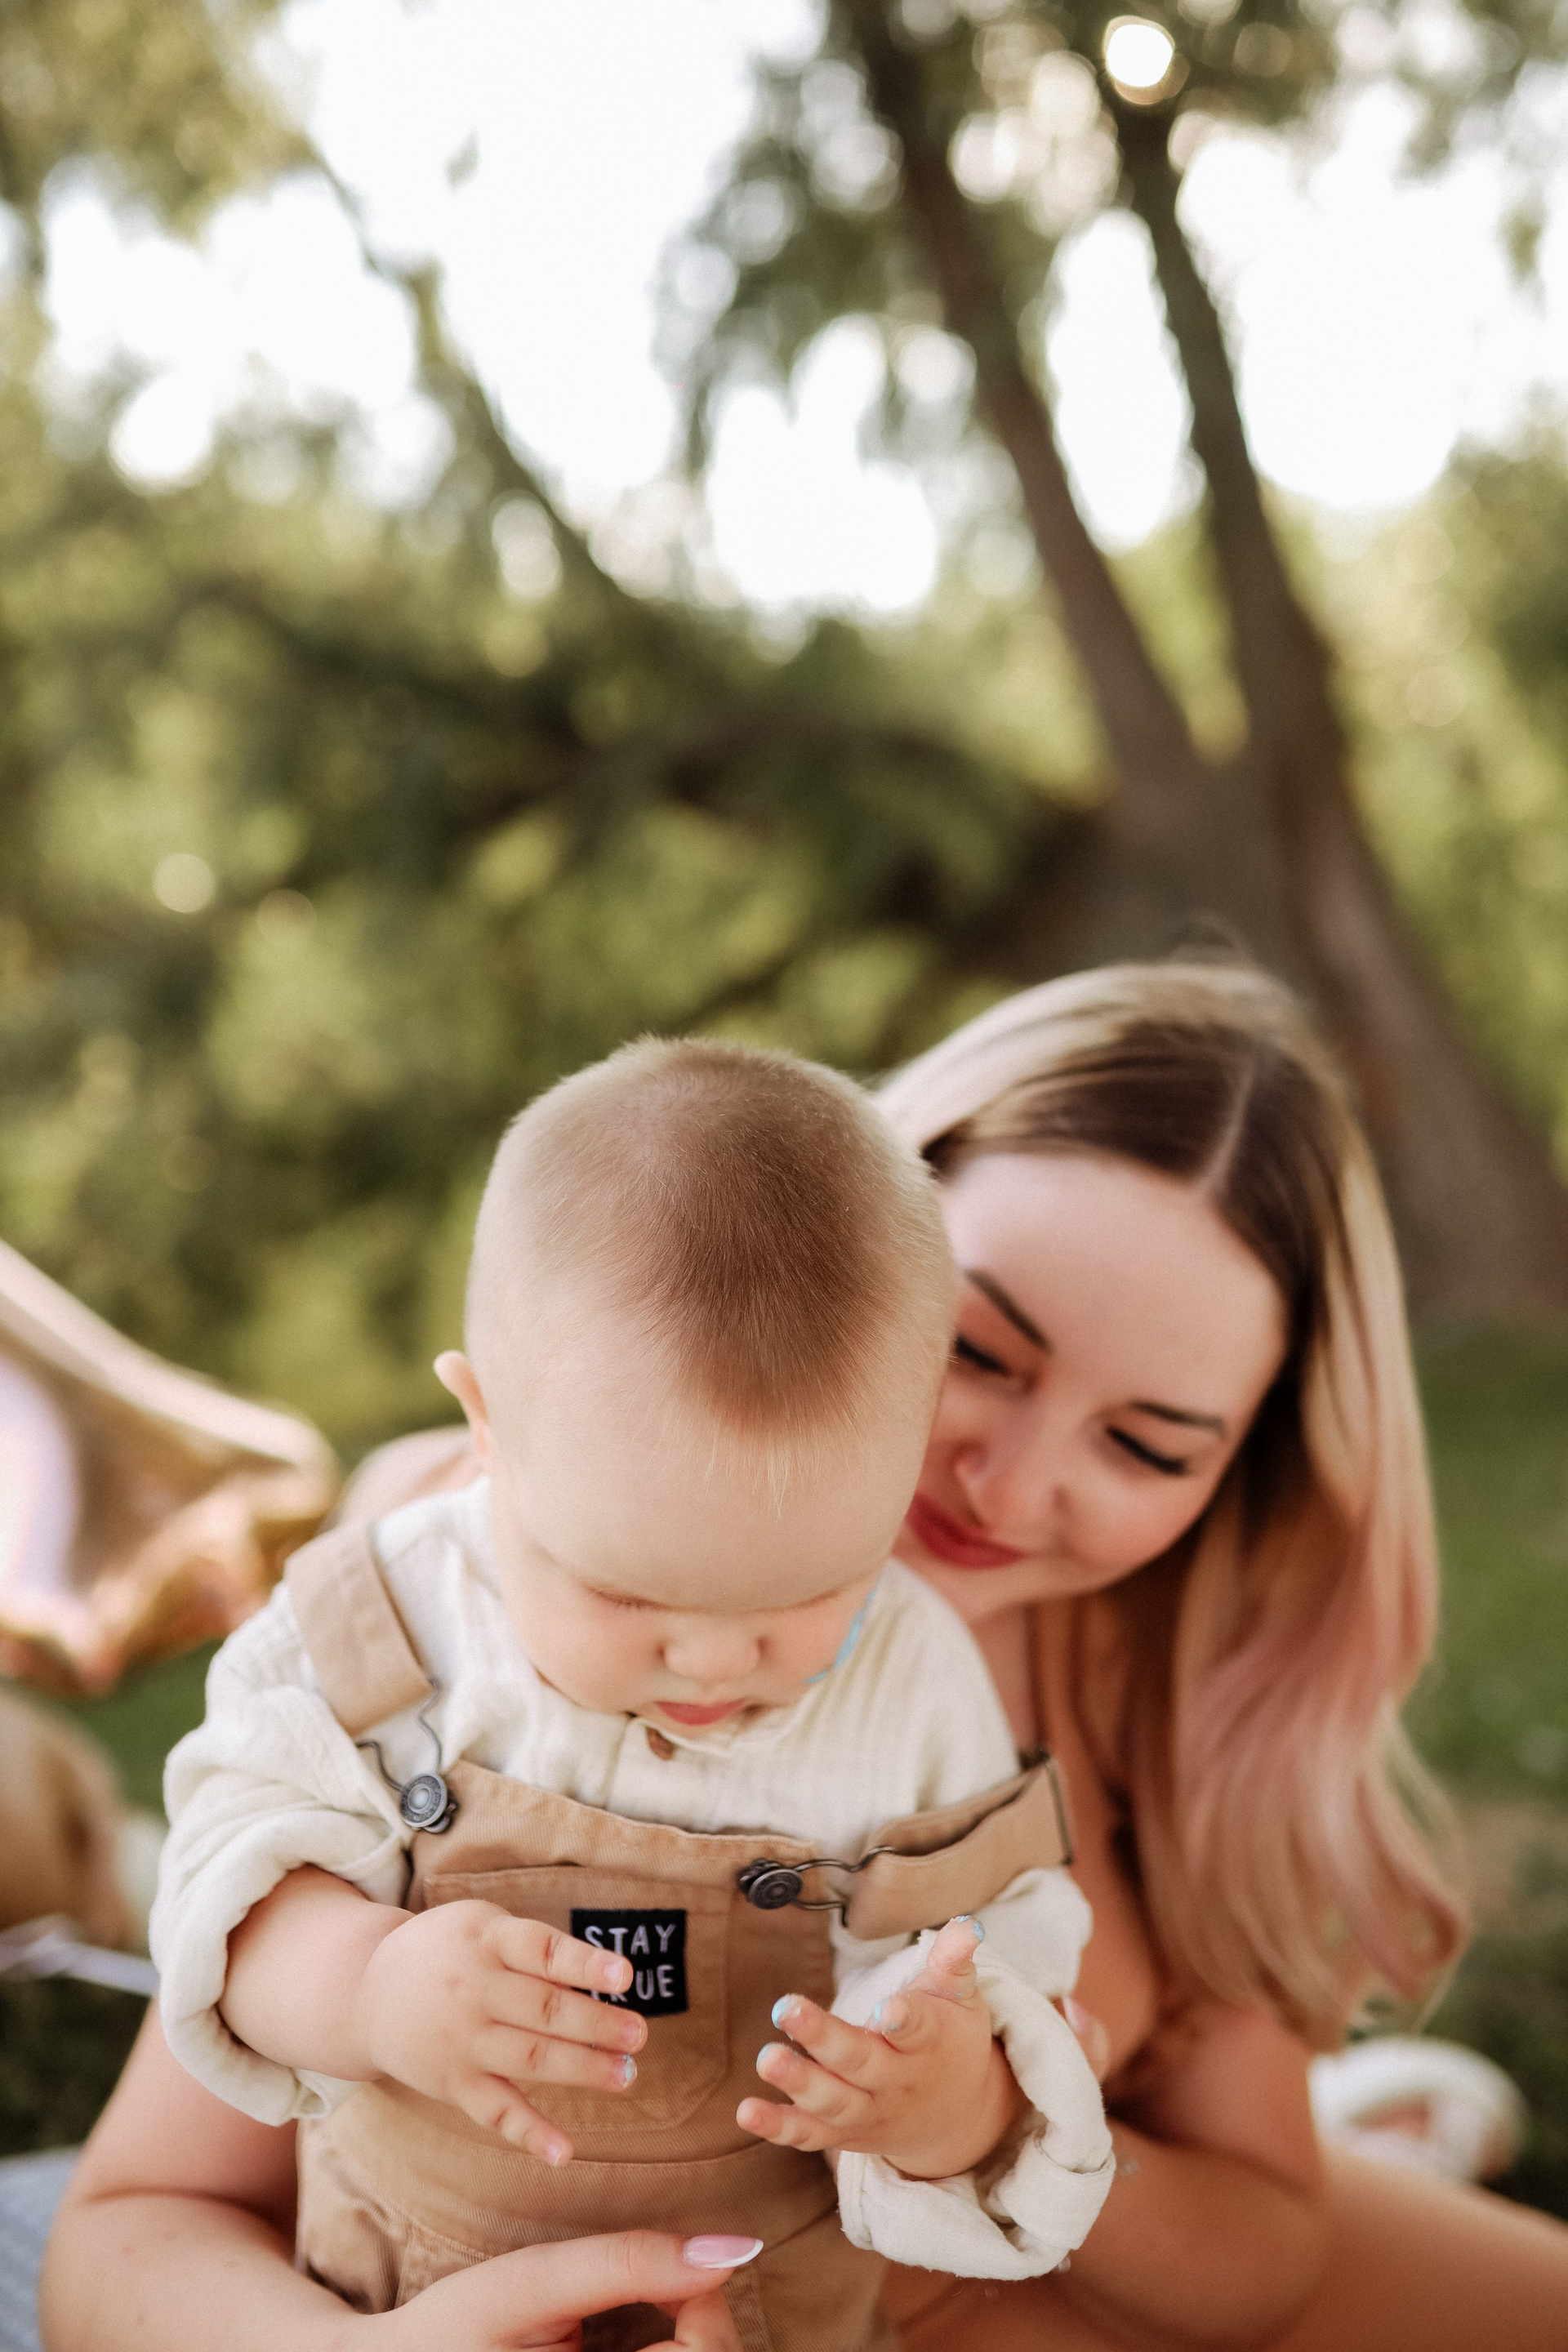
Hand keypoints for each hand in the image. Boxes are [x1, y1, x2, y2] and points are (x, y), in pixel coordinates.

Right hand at [355, 1901, 646, 2163]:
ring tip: (626, 2074)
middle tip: (638, 2035)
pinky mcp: (453, 2083)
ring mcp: (462, 2040)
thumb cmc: (450, 1950)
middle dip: (597, 2025)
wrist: (367, 1991)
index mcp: (487, 1940)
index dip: (585, 1964)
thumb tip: (604, 1979)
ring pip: (530, 2058)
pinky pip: (496, 2111)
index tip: (626, 1977)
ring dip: (582, 2069)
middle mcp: (474, 1989)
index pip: (542, 1950)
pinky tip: (565, 2152)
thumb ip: (535, 1949)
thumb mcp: (483, 1926)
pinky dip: (530, 2133)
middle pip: (544, 2009)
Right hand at [369, 2231, 756, 2350]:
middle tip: (662, 2289)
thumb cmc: (455, 2330)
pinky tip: (633, 2351)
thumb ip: (630, 2264)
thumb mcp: (534, 2282)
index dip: (705, 2303)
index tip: (671, 2269)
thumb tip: (733, 2250)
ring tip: (644, 2321)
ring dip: (689, 2348)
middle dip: (705, 2327)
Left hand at [737, 1917, 1026, 2180]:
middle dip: (823, 2038)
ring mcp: (868, 2110)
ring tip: (766, 2058)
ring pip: (832, 2101)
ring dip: (798, 2083)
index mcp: (928, 2043)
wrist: (955, 2116)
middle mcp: (896, 2081)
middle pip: (859, 2062)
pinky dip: (779, 2127)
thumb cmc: (951, 2040)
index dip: (903, 2018)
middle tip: (785, 2007)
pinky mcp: (843, 2132)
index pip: (917, 2029)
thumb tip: (967, 1924)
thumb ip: (955, 1962)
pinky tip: (746, 2111)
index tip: (887, 2008)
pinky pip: (809, 2134)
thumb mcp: (962, 1998)